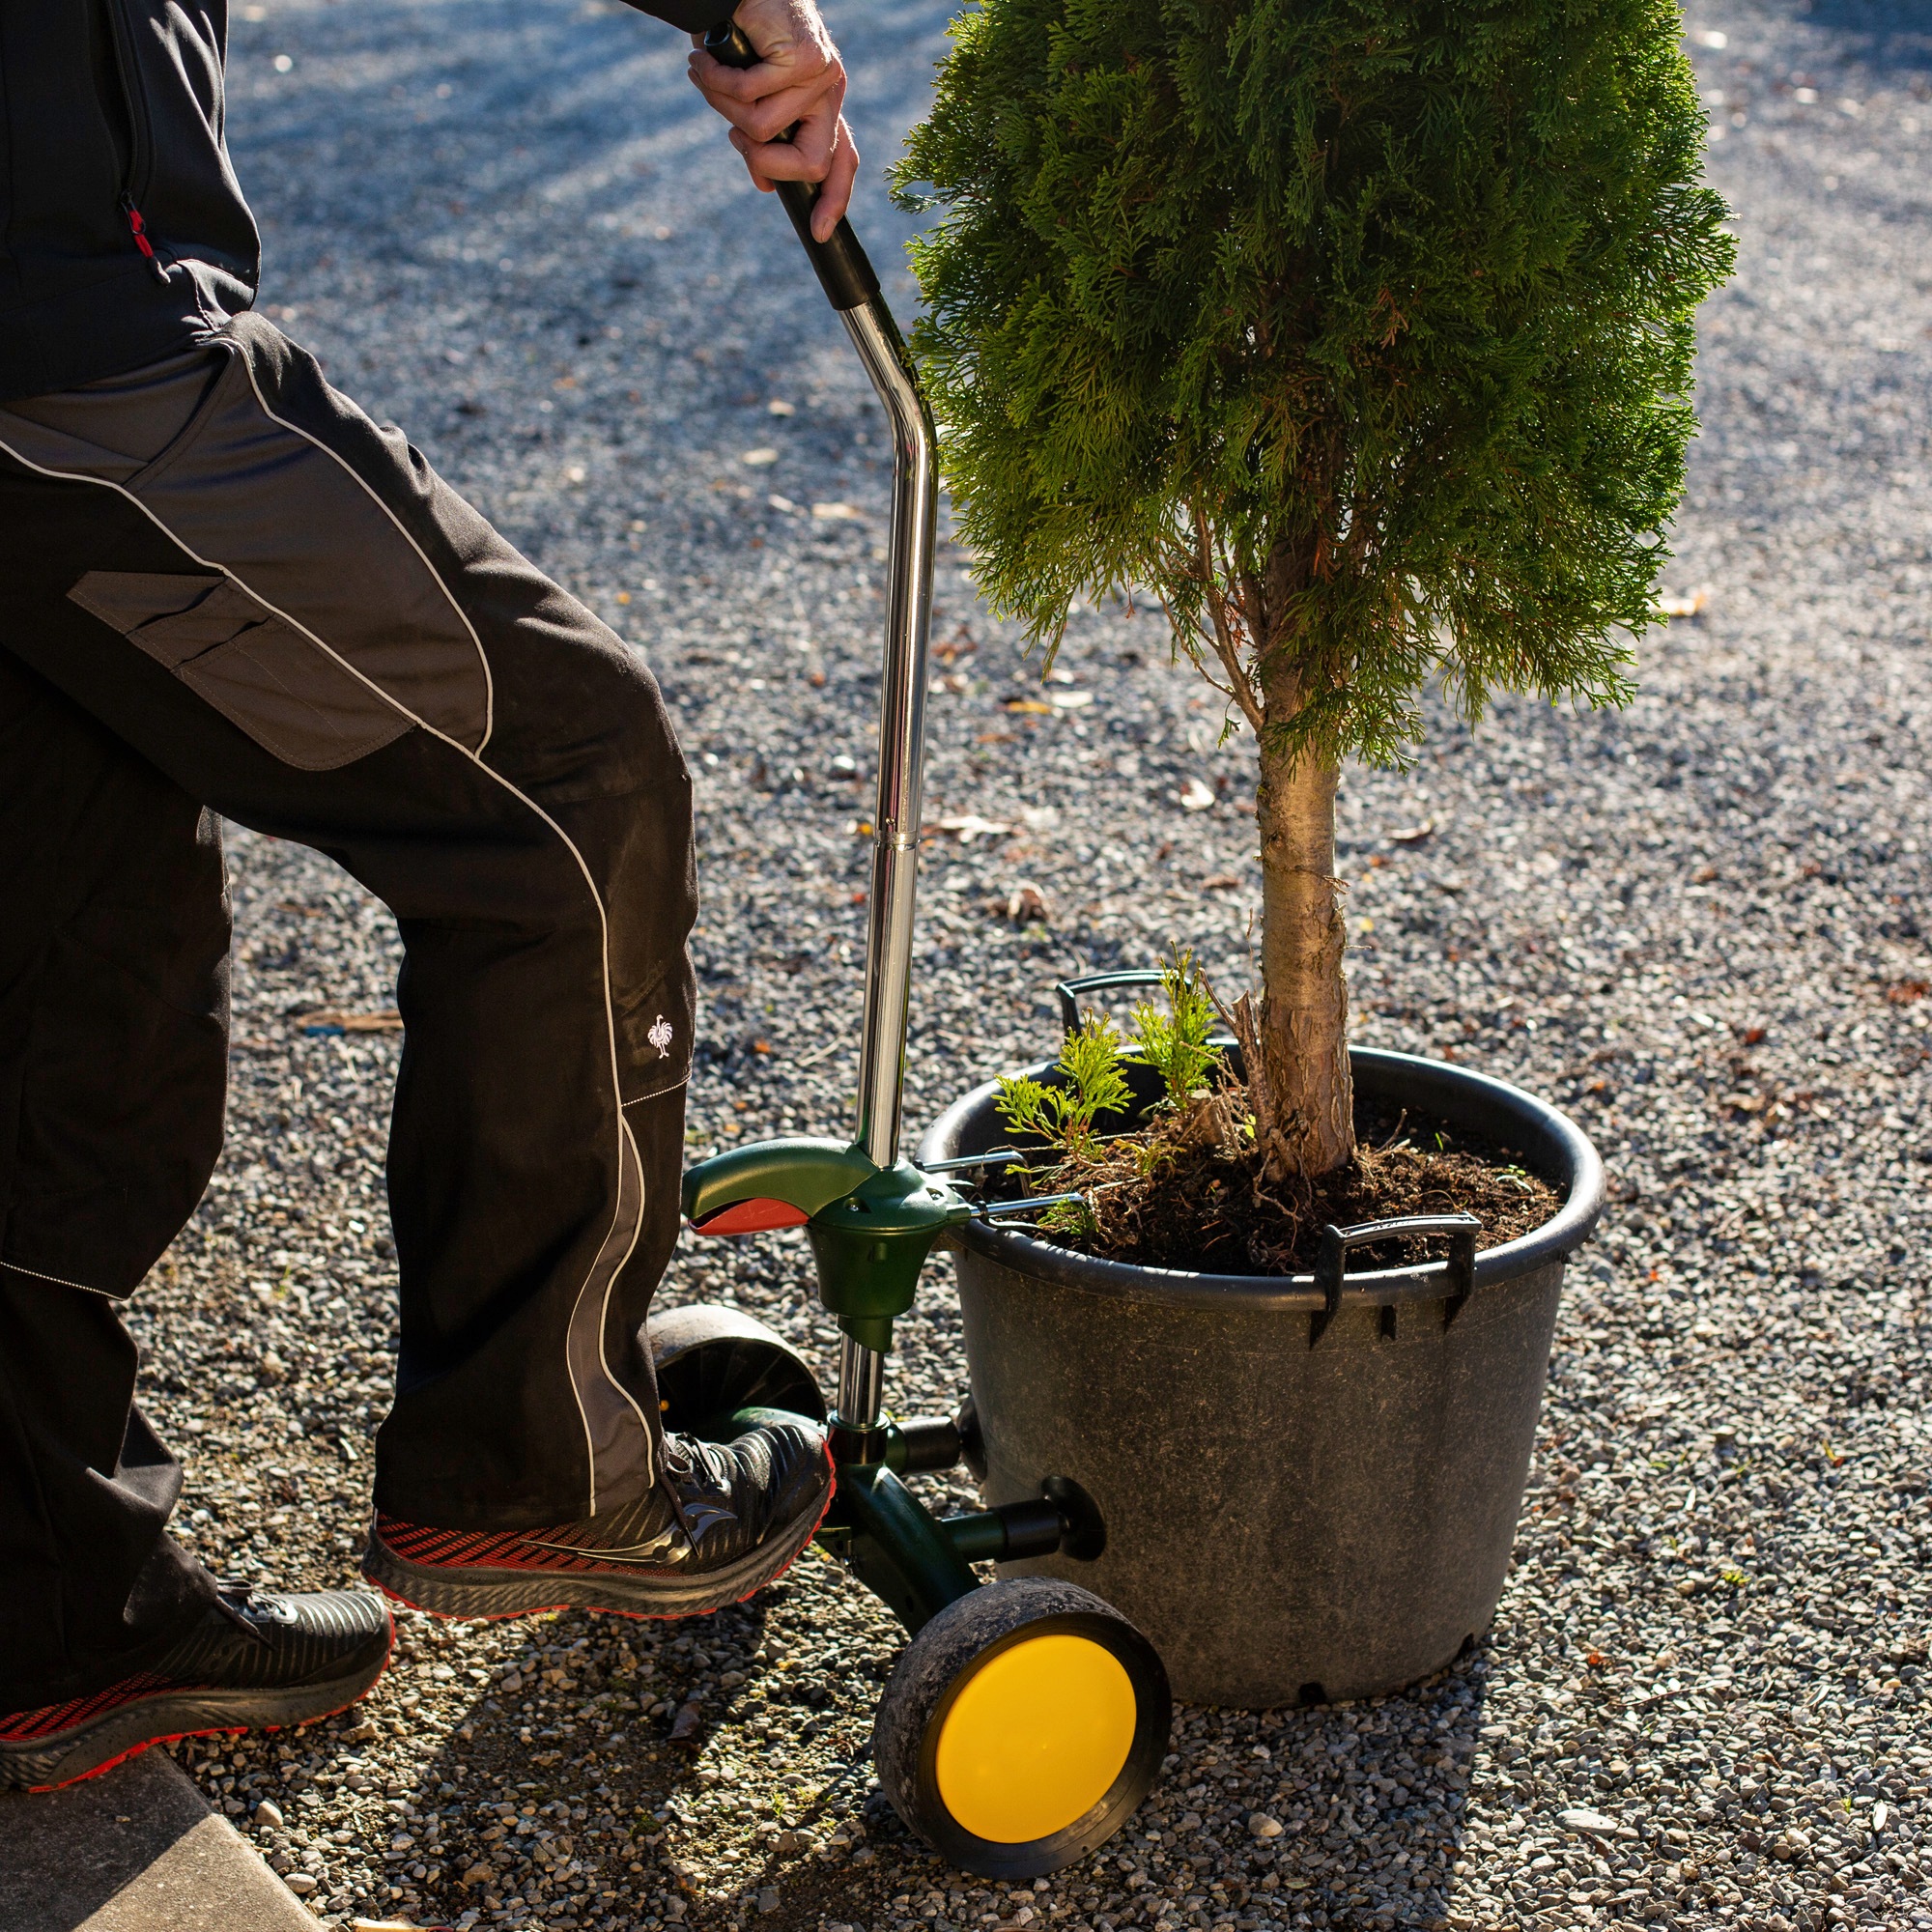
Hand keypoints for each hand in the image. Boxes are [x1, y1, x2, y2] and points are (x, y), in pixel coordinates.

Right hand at [688, 0, 857, 241]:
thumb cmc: (743, 39)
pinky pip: (752, 97)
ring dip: (724, 108)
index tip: (819, 231)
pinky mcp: (805, 58)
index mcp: (824, 105)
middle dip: (765, 162)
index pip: (842, 161)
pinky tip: (703, 63)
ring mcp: (823, 76)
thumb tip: (766, 187)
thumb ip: (763, 141)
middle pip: (812, 164)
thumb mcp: (753, 98)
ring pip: (766, 130)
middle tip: (733, 137)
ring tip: (706, 76)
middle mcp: (831, 92)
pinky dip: (717, 82)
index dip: (834, 199)